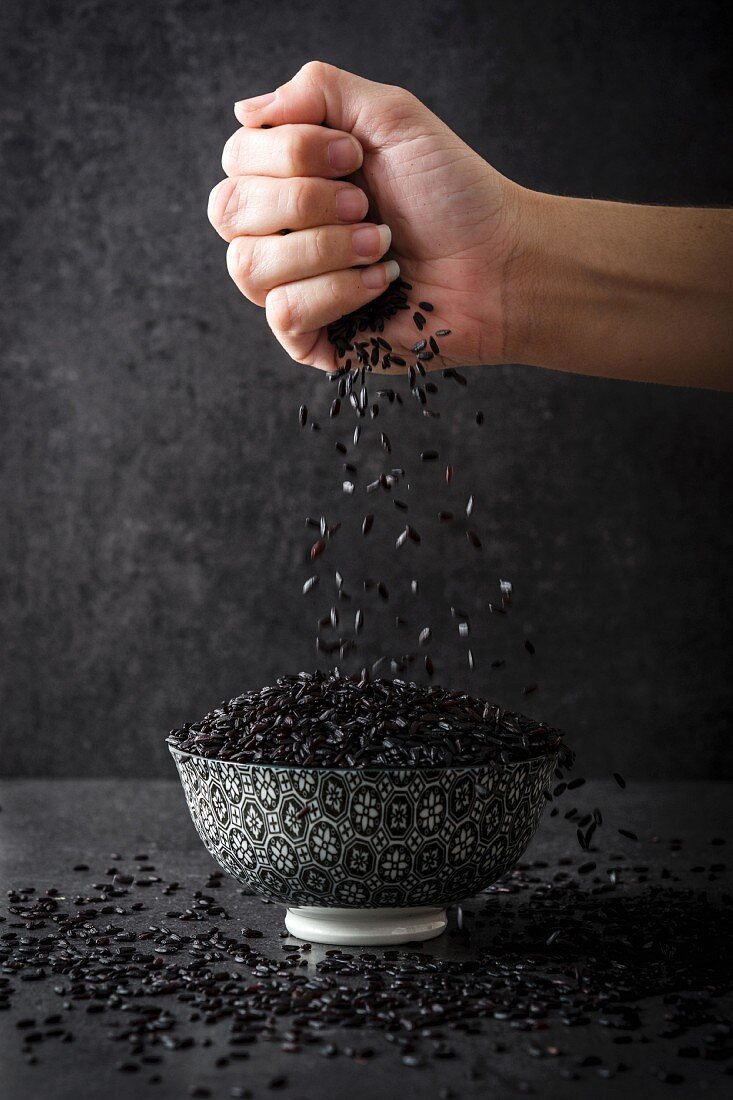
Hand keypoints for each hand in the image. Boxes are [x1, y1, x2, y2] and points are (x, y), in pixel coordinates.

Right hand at [208, 60, 524, 372]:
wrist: (500, 263)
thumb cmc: (454, 195)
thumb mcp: (390, 117)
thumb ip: (318, 92)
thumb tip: (245, 108)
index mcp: (292, 178)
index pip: (237, 157)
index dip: (288, 152)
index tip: (354, 156)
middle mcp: (280, 232)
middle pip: (227, 210)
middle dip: (302, 202)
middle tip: (366, 205)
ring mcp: (292, 287)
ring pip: (248, 265)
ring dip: (324, 249)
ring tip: (381, 245)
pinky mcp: (310, 338)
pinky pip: (283, 312)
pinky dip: (337, 292)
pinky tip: (381, 284)